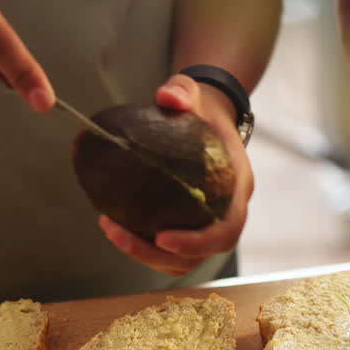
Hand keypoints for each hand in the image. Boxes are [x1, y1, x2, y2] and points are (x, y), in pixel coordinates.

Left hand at [98, 74, 253, 277]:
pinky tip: (113, 224)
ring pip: (185, 258)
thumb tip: (168, 98)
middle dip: (161, 255)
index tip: (163, 237)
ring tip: (111, 229)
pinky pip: (169, 249)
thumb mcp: (193, 93)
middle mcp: (228, 211)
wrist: (208, 117)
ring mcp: (209, 222)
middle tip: (122, 235)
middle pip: (204, 253)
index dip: (199, 242)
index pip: (227, 229)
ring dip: (146, 254)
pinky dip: (142, 246)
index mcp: (237, 187)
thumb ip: (183, 91)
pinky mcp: (190, 225)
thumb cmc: (202, 109)